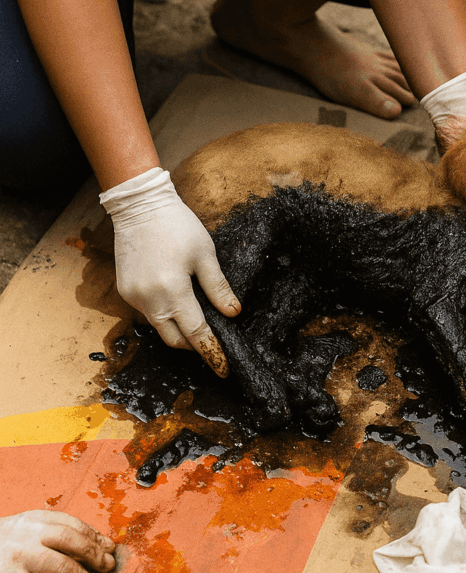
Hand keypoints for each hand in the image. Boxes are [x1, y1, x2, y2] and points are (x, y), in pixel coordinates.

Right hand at [100, 168, 239, 375]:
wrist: (139, 206)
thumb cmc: (177, 225)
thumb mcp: (205, 254)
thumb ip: (218, 287)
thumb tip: (232, 313)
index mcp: (173, 291)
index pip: (196, 333)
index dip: (211, 352)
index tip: (223, 367)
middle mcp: (149, 300)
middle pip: (174, 339)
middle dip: (194, 346)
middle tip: (213, 344)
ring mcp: (134, 297)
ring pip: (159, 327)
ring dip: (178, 330)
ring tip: (198, 322)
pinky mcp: (125, 291)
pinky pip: (147, 313)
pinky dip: (164, 315)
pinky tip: (177, 303)